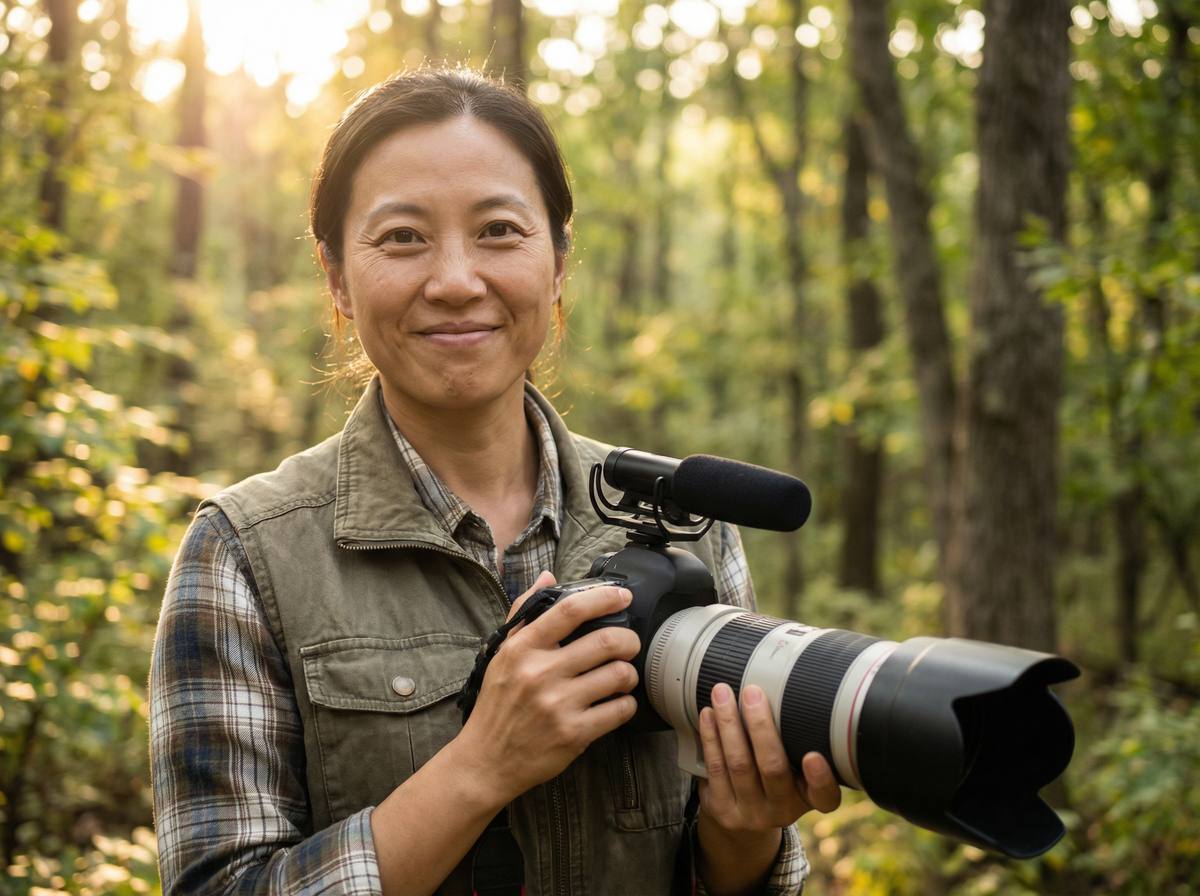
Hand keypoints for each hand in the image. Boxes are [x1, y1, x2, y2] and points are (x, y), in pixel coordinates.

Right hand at [454, 571, 641, 806]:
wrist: (486, 761)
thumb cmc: (497, 704)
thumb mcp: (502, 654)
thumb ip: (525, 613)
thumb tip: (548, 577)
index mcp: (523, 649)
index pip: (569, 610)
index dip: (603, 598)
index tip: (622, 596)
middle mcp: (541, 673)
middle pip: (607, 641)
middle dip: (629, 640)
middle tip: (630, 644)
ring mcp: (558, 705)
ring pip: (619, 675)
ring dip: (629, 673)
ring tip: (622, 676)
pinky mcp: (574, 734)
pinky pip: (619, 710)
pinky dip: (626, 703)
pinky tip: (617, 702)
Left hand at [698, 682, 840, 833]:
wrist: (743, 825)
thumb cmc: (776, 780)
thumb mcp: (795, 772)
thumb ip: (798, 741)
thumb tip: (788, 680)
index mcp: (809, 798)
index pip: (824, 796)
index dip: (821, 778)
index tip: (813, 756)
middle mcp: (783, 810)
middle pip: (773, 768)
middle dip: (761, 726)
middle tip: (752, 692)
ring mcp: (751, 812)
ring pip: (738, 764)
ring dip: (728, 723)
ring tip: (722, 693)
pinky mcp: (723, 809)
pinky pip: (715, 768)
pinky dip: (711, 737)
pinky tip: (709, 715)